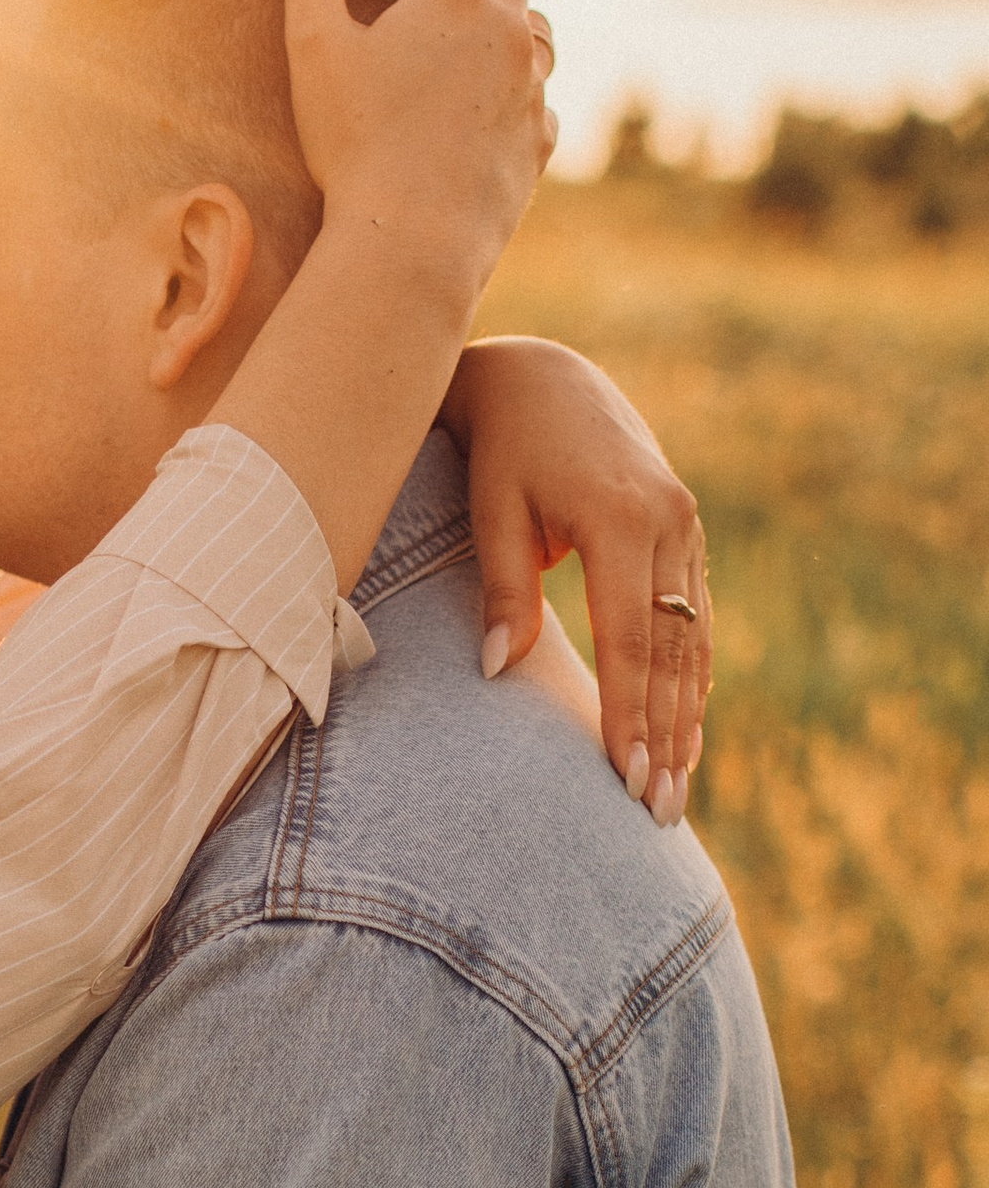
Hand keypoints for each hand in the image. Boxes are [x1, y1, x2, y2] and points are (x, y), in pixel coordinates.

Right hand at [273, 0, 555, 318]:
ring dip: (502, 18)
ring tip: (464, 33)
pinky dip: (516, 85)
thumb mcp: (314, 43)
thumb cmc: (353, 141)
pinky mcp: (541, 139)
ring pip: (531, 27)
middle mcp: (508, 30)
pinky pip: (539, 95)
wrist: (413, 240)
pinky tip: (487, 102)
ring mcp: (533, 86)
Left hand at [446, 337, 709, 824]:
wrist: (544, 377)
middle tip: (656, 810)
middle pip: (671, 652)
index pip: (631, 640)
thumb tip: (499, 671)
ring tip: (675, 787)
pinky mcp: (686, 533)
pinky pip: (695, 619)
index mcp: (622, 519)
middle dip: (665, 736)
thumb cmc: (502, 447)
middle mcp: (670, 524)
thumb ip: (503, 590)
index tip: (626, 776)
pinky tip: (684, 727)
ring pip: (693, 641)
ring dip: (685, 717)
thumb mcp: (492, 510)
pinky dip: (690, 676)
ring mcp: (686, 528)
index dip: (630, 713)